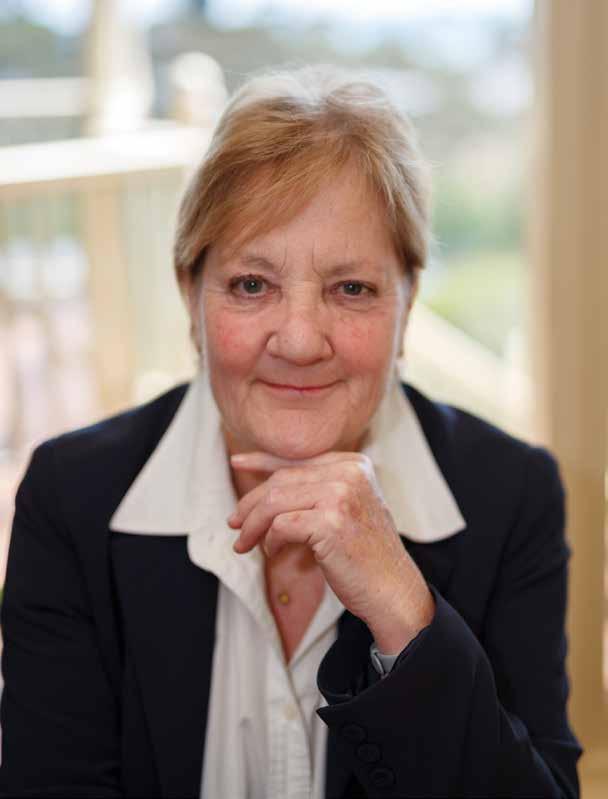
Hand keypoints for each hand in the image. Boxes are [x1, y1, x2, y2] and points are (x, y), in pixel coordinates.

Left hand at [228, 450, 434, 652]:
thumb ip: (315, 491)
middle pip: (282, 480)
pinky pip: (281, 525)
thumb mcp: (345, 510)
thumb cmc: (366, 555)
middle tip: (234, 523)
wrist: (393, 590)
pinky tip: (272, 553)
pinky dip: (270, 541)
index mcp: (354, 464)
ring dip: (252, 525)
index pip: (299, 460)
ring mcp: (341, 494)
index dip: (263, 461)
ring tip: (244, 544)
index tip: (237, 463)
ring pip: (275, 501)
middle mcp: (349, 472)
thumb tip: (265, 485)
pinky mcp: (330, 521)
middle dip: (251, 503)